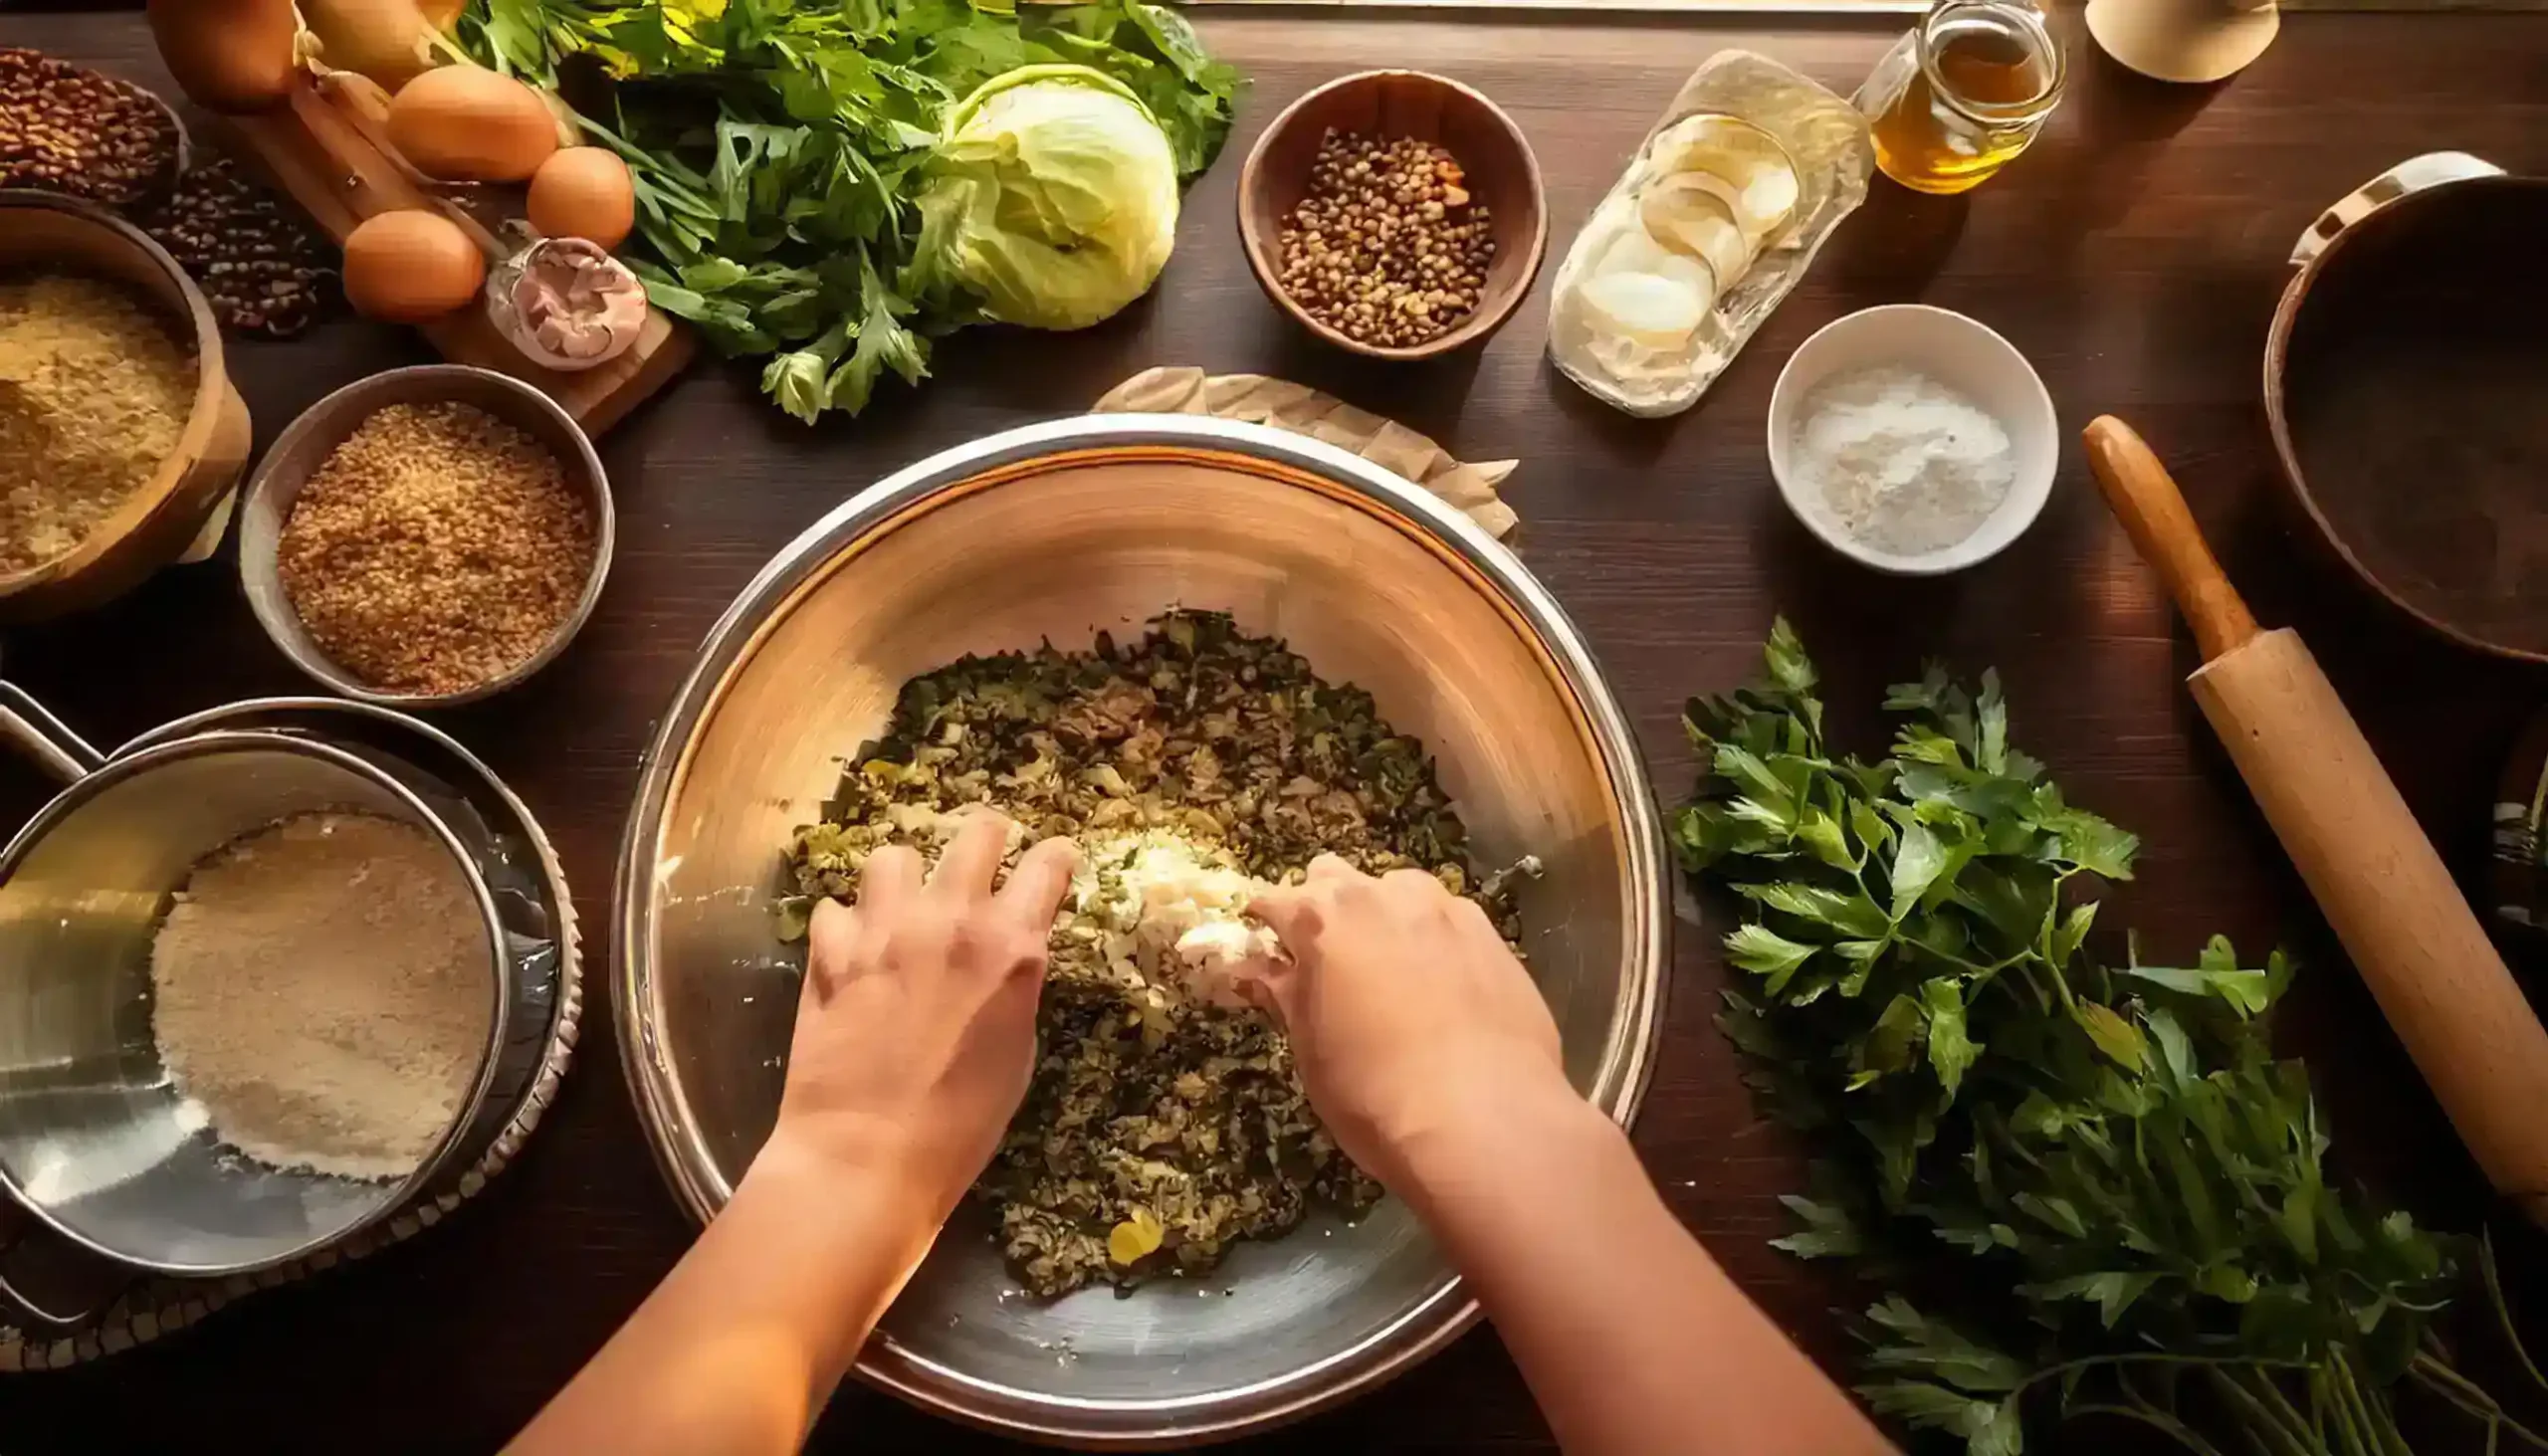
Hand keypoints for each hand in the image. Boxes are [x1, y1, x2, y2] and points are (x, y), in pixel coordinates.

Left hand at [758, 814, 1078, 1224]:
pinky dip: (846, 926)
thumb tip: (1003, 962)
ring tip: (903, 906)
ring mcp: (884, 930)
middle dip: (988, 840)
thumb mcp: (1017, 1050)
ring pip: (895, 856)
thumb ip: (1012, 987)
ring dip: (905, 878)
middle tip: (983, 864)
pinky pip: (835, 910)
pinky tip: (851, 952)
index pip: (1048, 865)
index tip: (1052, 865)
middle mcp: (952, 921)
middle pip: (977, 833)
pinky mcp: (830, 953)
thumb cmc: (961, 1125)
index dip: (1054, 860)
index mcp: (1012, 948)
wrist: (866, 1157)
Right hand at [1247, 856, 1574, 1193]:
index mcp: (1323, 919)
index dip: (1265, 928)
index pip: (1273, 901)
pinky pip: (1448, 920)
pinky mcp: (1493, 934)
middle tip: (1328, 964)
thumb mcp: (1312, 1051)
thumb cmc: (1374, 1093)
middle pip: (1335, 878)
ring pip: (1398, 891)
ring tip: (1391, 972)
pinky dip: (1433, 940)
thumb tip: (1253, 970)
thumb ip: (1285, 995)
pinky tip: (1444, 988)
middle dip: (1323, 908)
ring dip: (1384, 917)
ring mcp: (1445, 910)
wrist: (1485, 1121)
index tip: (1266, 956)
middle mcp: (1383, 897)